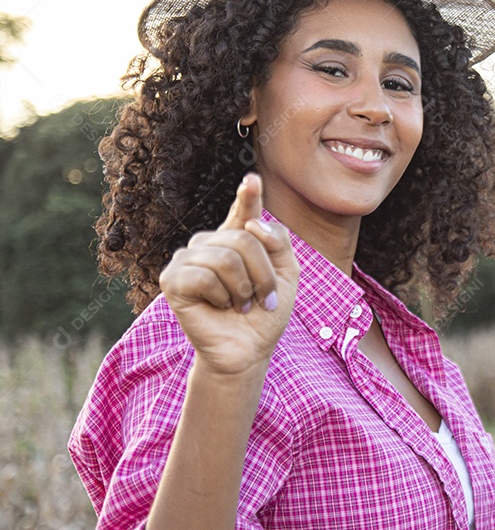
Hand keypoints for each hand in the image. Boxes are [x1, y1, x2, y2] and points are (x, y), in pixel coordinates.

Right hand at [158, 172, 298, 375]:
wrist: (249, 349)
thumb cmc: (264, 312)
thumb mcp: (287, 273)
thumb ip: (278, 242)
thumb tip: (255, 223)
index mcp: (236, 239)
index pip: (243, 212)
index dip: (248, 196)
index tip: (252, 180)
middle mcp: (209, 244)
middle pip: (244, 238)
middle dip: (263, 274)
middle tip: (262, 299)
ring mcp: (187, 259)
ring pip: (226, 256)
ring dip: (244, 288)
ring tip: (241, 305)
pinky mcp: (172, 279)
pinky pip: (205, 275)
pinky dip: (222, 296)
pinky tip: (219, 307)